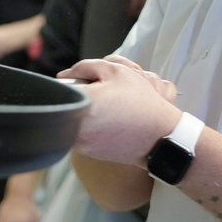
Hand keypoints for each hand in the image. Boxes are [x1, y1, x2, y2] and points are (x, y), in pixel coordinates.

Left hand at [60, 55, 180, 166]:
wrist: (160, 138)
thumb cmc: (141, 103)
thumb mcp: (116, 71)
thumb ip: (85, 67)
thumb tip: (65, 75)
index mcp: (82, 104)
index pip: (60, 87)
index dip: (72, 80)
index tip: (82, 80)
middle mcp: (76, 127)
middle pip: (66, 104)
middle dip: (80, 95)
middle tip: (101, 94)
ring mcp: (80, 144)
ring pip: (73, 118)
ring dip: (85, 111)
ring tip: (109, 109)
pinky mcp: (87, 154)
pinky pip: (82, 133)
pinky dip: (92, 125)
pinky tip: (111, 123)